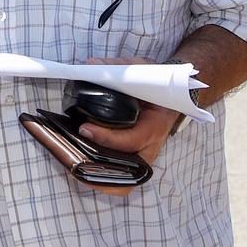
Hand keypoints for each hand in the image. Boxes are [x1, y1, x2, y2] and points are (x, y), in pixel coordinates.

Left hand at [75, 57, 179, 197]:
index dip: (105, 137)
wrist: (174, 97)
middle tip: (72, 160)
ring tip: (72, 167)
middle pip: (126, 172)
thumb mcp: (142, 69)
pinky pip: (121, 179)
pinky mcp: (135, 161)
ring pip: (124, 182)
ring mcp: (143, 158)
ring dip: (99, 180)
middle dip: (100, 171)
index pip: (130, 139)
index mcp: (155, 125)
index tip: (84, 128)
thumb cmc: (157, 85)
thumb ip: (117, 67)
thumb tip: (90, 64)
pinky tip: (81, 169)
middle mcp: (150, 148)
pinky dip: (103, 180)